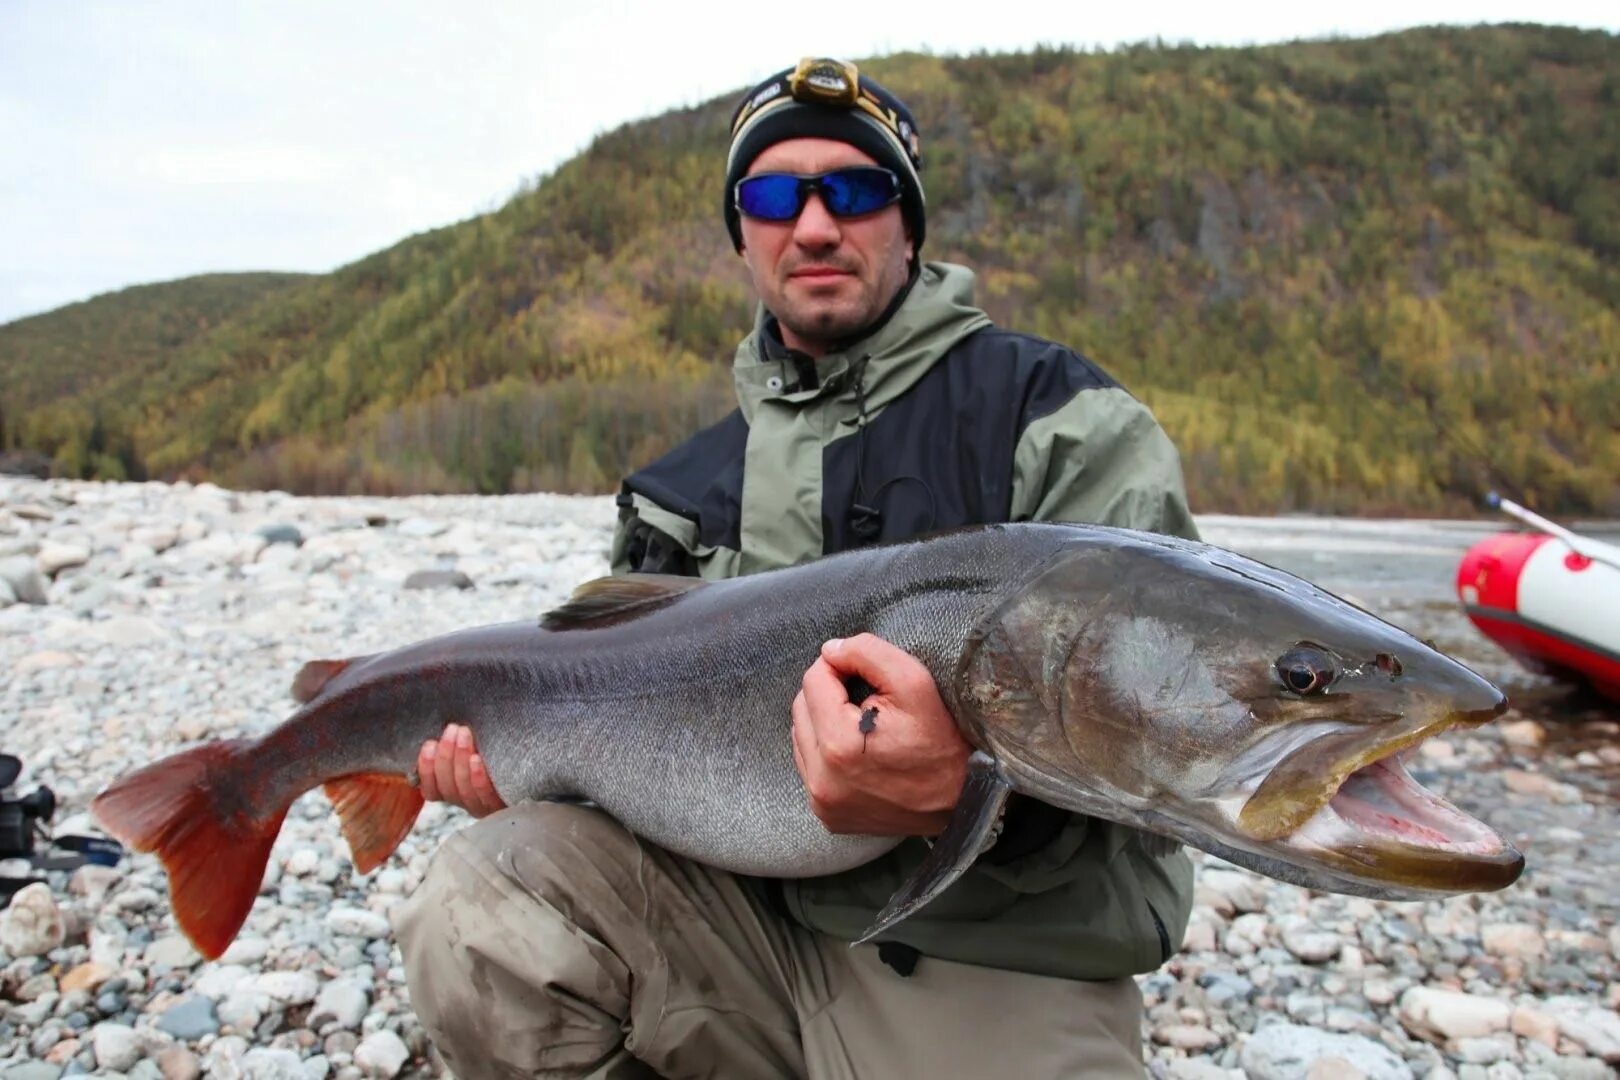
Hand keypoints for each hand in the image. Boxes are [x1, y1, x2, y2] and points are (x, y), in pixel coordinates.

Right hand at [417, 724, 506, 817]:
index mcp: (457, 793)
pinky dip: (477, 777)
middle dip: (445, 755)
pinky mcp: (505, 806)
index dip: (425, 769)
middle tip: (452, 729)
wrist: (542, 774)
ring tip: (464, 734)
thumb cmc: (504, 756)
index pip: (431, 790)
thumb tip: (446, 727)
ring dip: (459, 759)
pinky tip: (477, 759)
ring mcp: (487, 808)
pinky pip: (486, 795)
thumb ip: (460, 746)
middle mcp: (469, 804)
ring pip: (463, 790)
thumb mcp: (479, 751)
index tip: (429, 743)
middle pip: (448, 787)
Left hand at [790, 633, 971, 835]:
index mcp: (838, 745)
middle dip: (829, 694)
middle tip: (866, 699)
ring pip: (801, 736)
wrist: (962, 801)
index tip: (864, 674)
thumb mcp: (914, 683)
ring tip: (863, 725)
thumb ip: (868, 653)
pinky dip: (826, 751)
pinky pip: (810, 767)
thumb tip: (830, 650)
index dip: (838, 666)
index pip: (813, 680)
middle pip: (802, 708)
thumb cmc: (941, 743)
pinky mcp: (827, 815)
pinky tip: (856, 751)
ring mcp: (822, 801)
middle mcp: (822, 779)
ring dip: (824, 721)